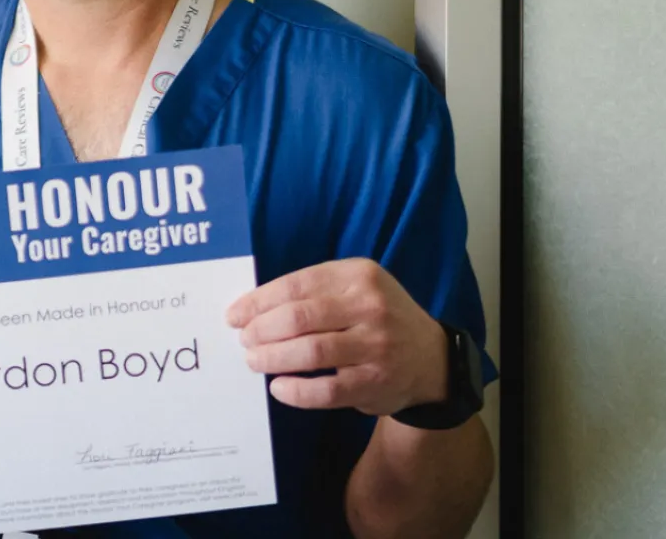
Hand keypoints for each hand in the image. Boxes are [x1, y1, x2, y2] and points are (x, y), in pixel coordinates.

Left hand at [226, 258, 447, 414]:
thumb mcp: (356, 286)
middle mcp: (370, 307)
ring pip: (310, 352)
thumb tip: (255, 306)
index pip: (297, 284)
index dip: (259, 300)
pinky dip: (296, 391)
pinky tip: (279, 387)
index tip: (235, 314)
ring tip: (254, 360)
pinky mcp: (375, 383)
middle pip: (300, 317)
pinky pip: (326, 390)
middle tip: (244, 339)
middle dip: (262, 329)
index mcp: (359, 275)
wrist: (431, 357)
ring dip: (273, 358)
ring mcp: (375, 346)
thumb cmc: (378, 315)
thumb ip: (316, 290)